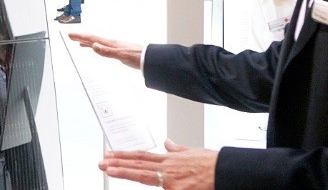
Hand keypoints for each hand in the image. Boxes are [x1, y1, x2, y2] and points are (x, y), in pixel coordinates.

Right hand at [68, 32, 142, 69]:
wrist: (149, 59)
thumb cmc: (137, 57)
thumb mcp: (120, 56)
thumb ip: (107, 51)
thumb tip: (94, 46)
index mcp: (110, 43)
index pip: (92, 39)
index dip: (81, 37)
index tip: (71, 35)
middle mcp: (111, 43)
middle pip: (93, 39)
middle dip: (82, 38)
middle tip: (71, 36)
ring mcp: (114, 46)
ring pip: (97, 42)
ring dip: (88, 42)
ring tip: (80, 42)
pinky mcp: (118, 51)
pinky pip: (103, 47)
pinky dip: (97, 46)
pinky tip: (97, 48)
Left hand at [99, 140, 216, 188]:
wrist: (225, 172)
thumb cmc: (212, 164)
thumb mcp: (192, 152)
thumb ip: (176, 149)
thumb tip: (166, 142)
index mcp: (170, 159)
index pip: (142, 157)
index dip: (125, 155)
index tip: (112, 155)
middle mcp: (167, 168)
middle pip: (138, 164)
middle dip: (118, 163)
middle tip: (102, 162)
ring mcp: (171, 180)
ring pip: (143, 176)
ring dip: (125, 172)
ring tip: (109, 170)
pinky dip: (153, 186)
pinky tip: (133, 180)